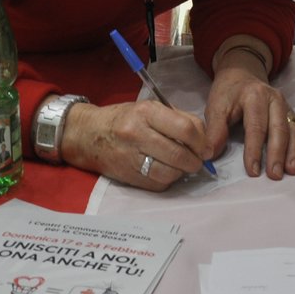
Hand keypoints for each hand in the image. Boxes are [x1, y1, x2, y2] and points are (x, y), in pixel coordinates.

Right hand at [58, 99, 210, 191]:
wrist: (87, 135)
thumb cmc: (125, 119)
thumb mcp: (150, 109)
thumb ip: (179, 119)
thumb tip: (205, 140)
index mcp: (147, 112)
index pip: (185, 129)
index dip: (202, 142)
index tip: (207, 148)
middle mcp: (137, 133)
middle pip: (179, 154)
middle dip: (196, 161)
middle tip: (198, 161)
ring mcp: (131, 157)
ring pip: (170, 173)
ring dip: (182, 172)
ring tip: (182, 166)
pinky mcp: (127, 175)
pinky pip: (158, 184)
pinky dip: (167, 180)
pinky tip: (166, 171)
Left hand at [204, 65, 294, 179]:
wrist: (241, 74)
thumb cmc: (228, 94)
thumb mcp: (215, 107)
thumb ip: (214, 131)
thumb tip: (209, 155)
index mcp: (255, 96)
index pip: (256, 126)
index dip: (254, 150)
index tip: (253, 171)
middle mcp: (275, 99)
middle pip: (279, 129)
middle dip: (278, 153)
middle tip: (275, 175)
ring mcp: (287, 106)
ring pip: (294, 129)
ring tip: (293, 170)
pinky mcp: (293, 113)